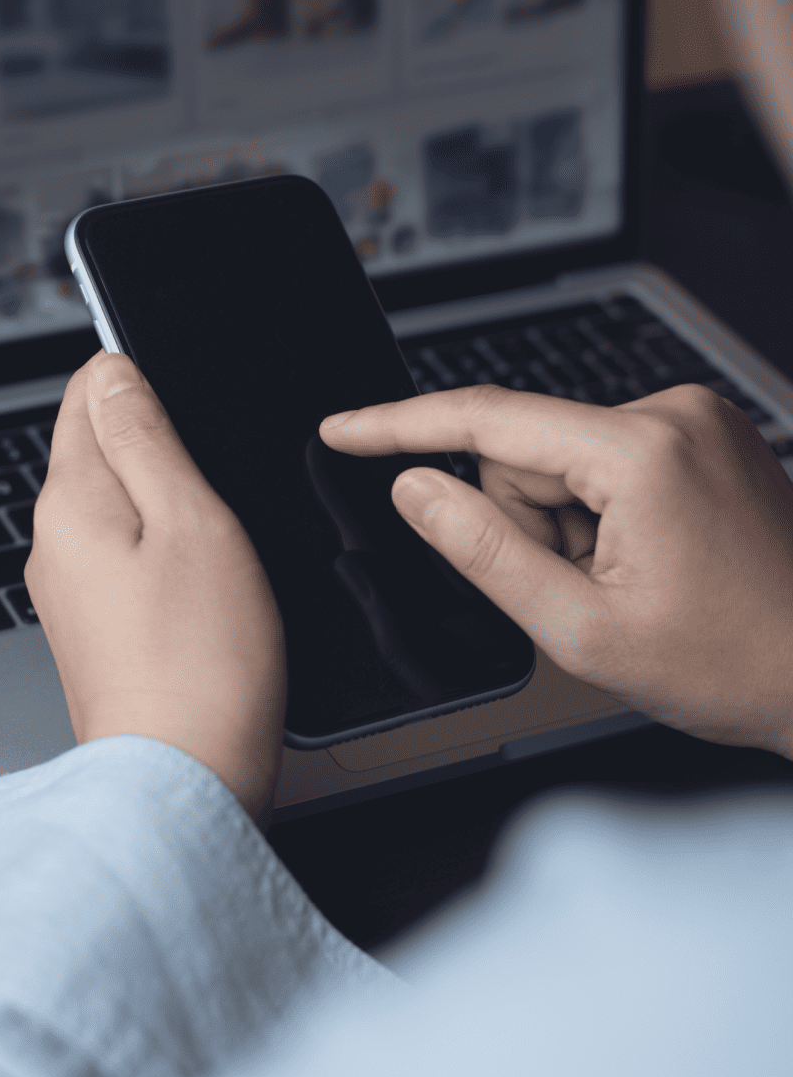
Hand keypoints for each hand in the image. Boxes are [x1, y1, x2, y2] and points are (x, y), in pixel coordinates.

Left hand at [26, 353, 285, 820]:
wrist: (184, 777)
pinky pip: (123, 560)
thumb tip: (112, 373)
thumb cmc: (200, 659)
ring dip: (163, 506)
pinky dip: (161, 555)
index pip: (83, 395)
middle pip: (97, 452)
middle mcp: (52, 543)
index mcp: (68, 502)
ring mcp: (69, 590)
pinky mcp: (94, 628)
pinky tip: (198, 586)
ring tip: (213, 545)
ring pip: (116, 508)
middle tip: (214, 491)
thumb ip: (145, 437)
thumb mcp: (191, 518)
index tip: (186, 410)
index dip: (138, 383)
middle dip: (155, 450)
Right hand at [320, 384, 792, 758]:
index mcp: (641, 453)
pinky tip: (640, 559)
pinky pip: (596, 462)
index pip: (486, 420)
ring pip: (556, 462)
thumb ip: (483, 551)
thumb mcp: (581, 629)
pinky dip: (593, 514)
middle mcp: (670, 414)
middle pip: (520, 453)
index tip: (342, 429)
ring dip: (562, 525)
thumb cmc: (733, 663)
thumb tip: (415, 491)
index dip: (398, 426)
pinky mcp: (694, 436)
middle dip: (526, 523)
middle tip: (580, 587)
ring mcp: (689, 421)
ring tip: (621, 579)